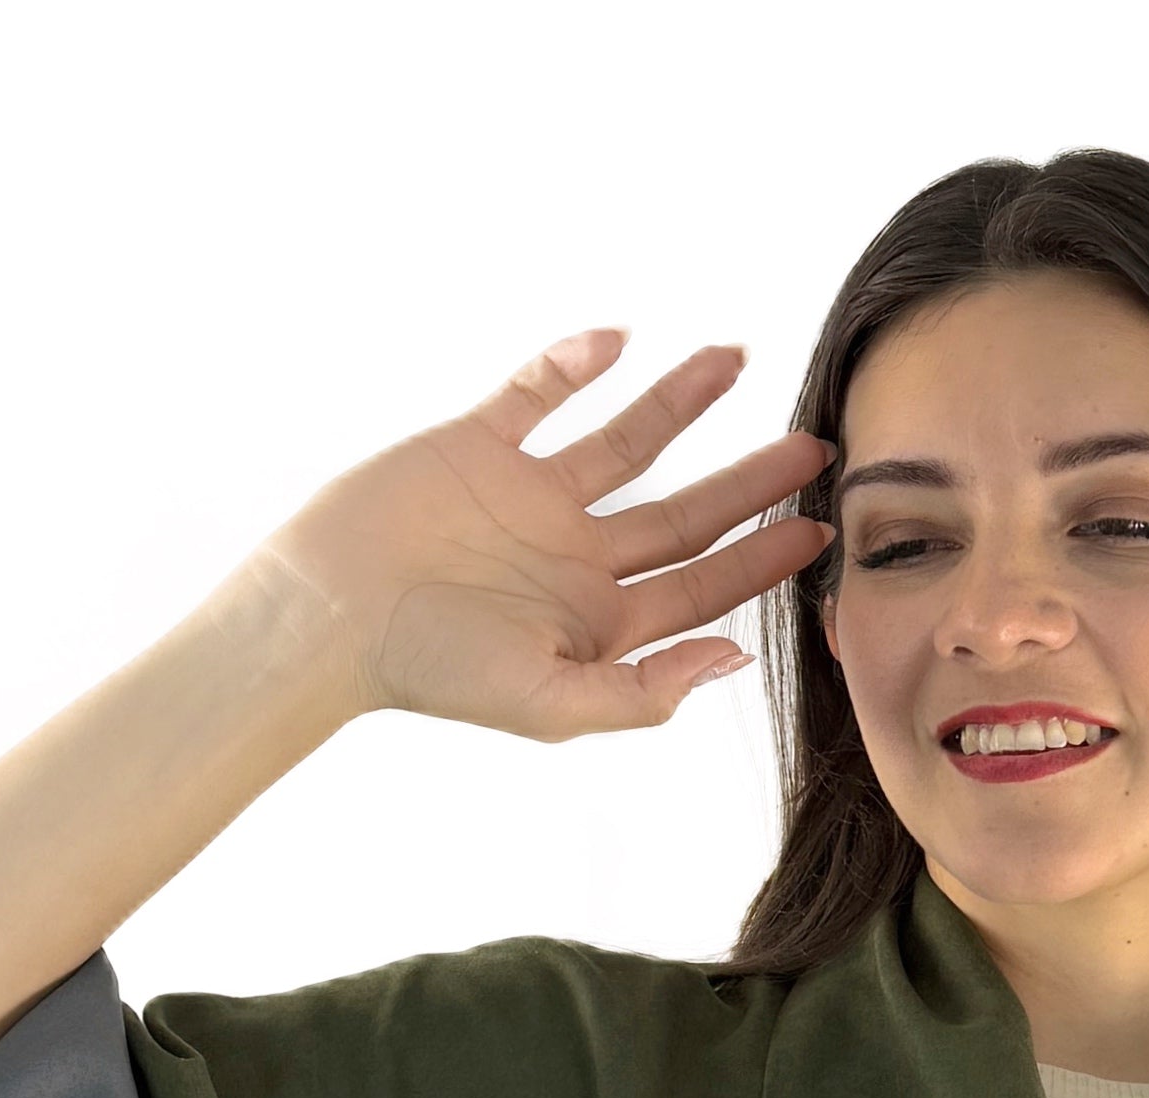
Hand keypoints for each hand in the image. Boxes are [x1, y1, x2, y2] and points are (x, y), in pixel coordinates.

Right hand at [249, 328, 832, 741]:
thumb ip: (644, 692)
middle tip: (814, 447)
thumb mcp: (548, 705)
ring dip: (678, 402)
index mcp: (594, 620)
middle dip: (748, 483)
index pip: (700, 587)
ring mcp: (527, 497)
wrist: (330, 614)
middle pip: (683, 513)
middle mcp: (572, 556)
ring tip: (734, 358)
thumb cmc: (433, 672)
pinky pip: (536, 393)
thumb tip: (734, 660)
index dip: (760, 560)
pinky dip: (574, 364)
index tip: (819, 528)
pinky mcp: (477, 445)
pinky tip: (619, 341)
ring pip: (625, 440)